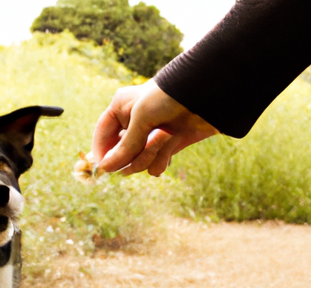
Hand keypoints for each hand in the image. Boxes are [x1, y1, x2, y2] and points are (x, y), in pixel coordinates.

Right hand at [92, 79, 218, 176]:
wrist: (208, 95)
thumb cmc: (170, 97)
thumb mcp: (141, 119)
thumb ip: (124, 147)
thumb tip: (105, 168)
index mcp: (121, 109)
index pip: (102, 135)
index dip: (101, 152)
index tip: (103, 169)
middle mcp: (133, 124)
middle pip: (120, 155)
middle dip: (134, 155)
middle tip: (148, 143)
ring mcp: (149, 138)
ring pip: (138, 163)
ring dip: (152, 155)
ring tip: (168, 136)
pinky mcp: (166, 148)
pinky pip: (154, 166)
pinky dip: (164, 159)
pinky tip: (174, 143)